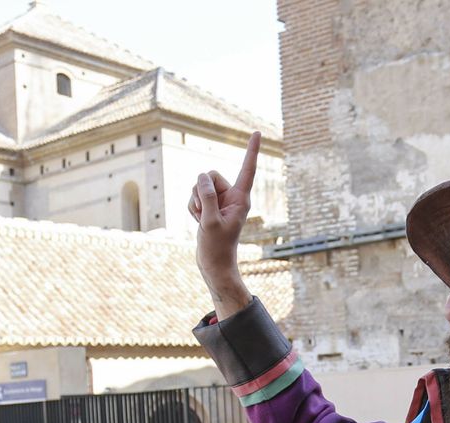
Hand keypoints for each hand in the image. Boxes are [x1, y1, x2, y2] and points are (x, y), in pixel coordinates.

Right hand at [188, 132, 259, 317]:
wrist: (213, 263)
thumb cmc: (217, 246)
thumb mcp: (210, 221)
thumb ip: (207, 196)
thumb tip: (202, 175)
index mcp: (241, 199)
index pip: (247, 169)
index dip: (252, 150)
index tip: (257, 132)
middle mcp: (232, 196)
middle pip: (210, 175)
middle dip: (201, 190)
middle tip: (204, 212)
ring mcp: (219, 201)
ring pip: (199, 186)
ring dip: (195, 202)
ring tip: (202, 220)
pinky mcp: (209, 206)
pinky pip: (193, 197)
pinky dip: (191, 209)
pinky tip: (198, 222)